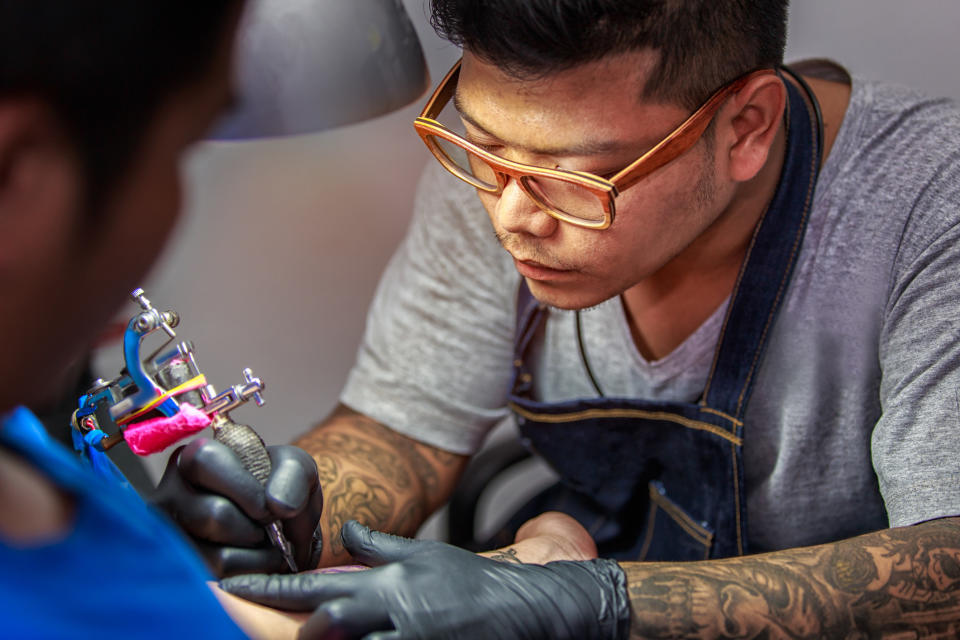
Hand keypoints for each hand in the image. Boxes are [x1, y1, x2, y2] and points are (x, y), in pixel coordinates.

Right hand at [153, 437, 323, 576]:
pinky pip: (221, 580)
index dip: (244, 488)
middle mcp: (169, 494)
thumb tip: (278, 505)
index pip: (205, 461)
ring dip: (258, 554)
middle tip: (269, 527)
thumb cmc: (280, 491)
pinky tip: (253, 560)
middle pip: (214, 514)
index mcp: (195, 458)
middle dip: (256, 527)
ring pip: (217, 555)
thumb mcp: (297, 469)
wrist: (281, 529)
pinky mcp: (180, 571)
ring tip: (264, 544)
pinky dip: (250, 573)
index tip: (268, 505)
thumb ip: (293, 474)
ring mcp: (169, 537)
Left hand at [220, 520, 628, 639]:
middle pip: (327, 623)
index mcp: (384, 581)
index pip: (314, 583)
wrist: (519, 610)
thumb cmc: (467, 582)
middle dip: (300, 632)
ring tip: (309, 636)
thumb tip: (345, 531)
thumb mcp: (422, 555)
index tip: (229, 586)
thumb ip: (378, 545)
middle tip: (274, 630)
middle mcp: (390, 611)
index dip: (270, 587)